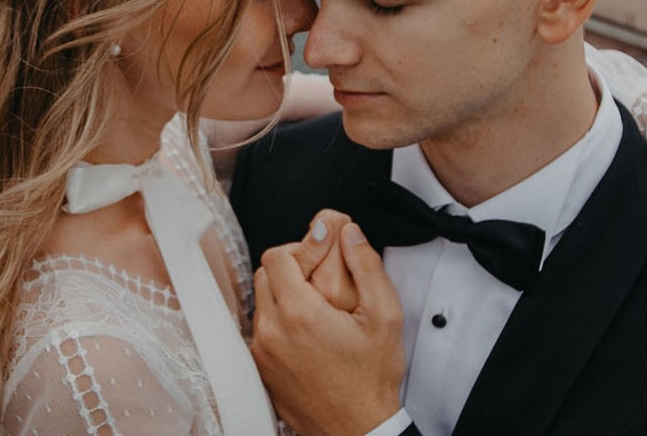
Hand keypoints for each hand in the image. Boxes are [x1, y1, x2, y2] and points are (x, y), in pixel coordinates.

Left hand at [252, 222, 404, 435]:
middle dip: (292, 265)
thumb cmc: (371, 380)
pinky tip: (308, 327)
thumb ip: (367, 266)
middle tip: (321, 274)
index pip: (278, 255)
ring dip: (284, 290)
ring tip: (317, 301)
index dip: (303, 246)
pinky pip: (262, 326)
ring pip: (262, 299)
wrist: (357, 431)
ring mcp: (263, 353)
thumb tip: (350, 232)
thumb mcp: (385, 316)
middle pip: (266, 273)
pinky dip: (279, 317)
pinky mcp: (262, 369)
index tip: (324, 249)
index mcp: (299, 314)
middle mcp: (272, 332)